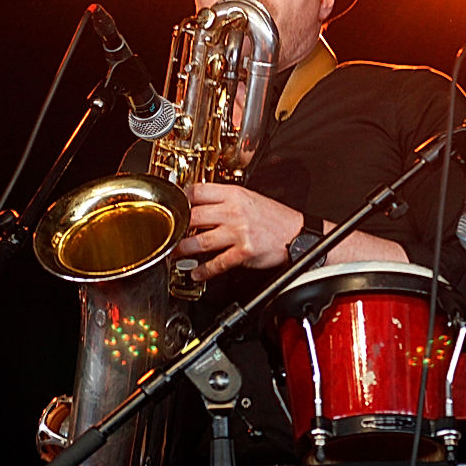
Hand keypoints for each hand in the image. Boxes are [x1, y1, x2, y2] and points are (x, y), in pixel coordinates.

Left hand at [175, 183, 303, 280]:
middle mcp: (234, 211)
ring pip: (200, 241)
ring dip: (182, 250)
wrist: (298, 234)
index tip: (173, 207)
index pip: (198, 191)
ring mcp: (238, 232)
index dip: (181, 198)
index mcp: (234, 194)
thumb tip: (201, 204)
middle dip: (176, 226)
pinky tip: (196, 273)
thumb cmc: (275, 218)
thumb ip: (226, 200)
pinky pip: (217, 263)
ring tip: (174, 254)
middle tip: (168, 233)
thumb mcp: (250, 199)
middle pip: (193, 216)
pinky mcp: (244, 252)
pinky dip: (204, 271)